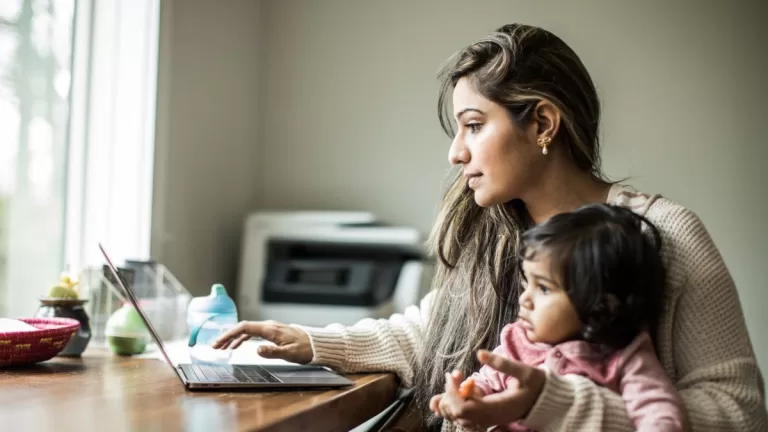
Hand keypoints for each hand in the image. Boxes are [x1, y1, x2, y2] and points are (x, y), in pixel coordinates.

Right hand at [211, 320, 313, 363]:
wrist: (315, 344)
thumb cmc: (304, 349)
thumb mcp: (289, 353)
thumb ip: (272, 352)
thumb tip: (257, 349)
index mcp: (270, 329)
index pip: (244, 327)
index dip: (229, 334)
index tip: (219, 342)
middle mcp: (268, 326)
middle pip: (242, 328)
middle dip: (227, 336)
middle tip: (215, 347)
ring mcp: (269, 328)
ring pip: (246, 330)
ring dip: (232, 338)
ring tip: (222, 348)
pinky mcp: (271, 332)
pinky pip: (252, 333)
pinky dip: (241, 338)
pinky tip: (236, 346)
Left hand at [429, 350, 546, 429]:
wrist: (545, 401)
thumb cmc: (536, 385)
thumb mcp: (523, 370)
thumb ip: (502, 363)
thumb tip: (479, 353)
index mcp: (496, 408)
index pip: (464, 408)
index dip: (453, 393)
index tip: (455, 374)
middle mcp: (489, 418)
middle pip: (456, 414)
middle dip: (449, 393)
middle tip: (454, 374)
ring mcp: (486, 420)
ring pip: (457, 417)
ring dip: (449, 399)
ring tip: (455, 378)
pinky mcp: (485, 417)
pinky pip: (462, 417)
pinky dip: (453, 405)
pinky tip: (454, 390)